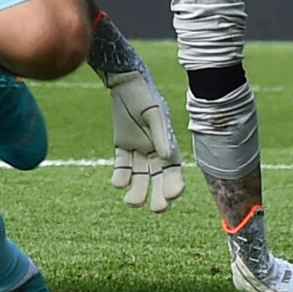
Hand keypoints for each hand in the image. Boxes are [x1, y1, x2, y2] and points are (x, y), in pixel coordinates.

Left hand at [102, 50, 185, 212]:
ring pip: (139, 176)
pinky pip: (122, 165)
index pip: (174, 170)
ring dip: (137, 190)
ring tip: (130, 202)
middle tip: (158, 209)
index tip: (172, 196)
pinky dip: (120, 176)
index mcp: (168, 144)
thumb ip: (160, 135)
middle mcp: (155, 150)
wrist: (124, 82)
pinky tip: (117, 183)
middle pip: (158, 178)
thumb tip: (167, 157)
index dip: (175, 183)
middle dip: (159, 195)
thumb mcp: (153, 114)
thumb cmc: (144, 96)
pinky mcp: (122, 146)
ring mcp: (139, 149)